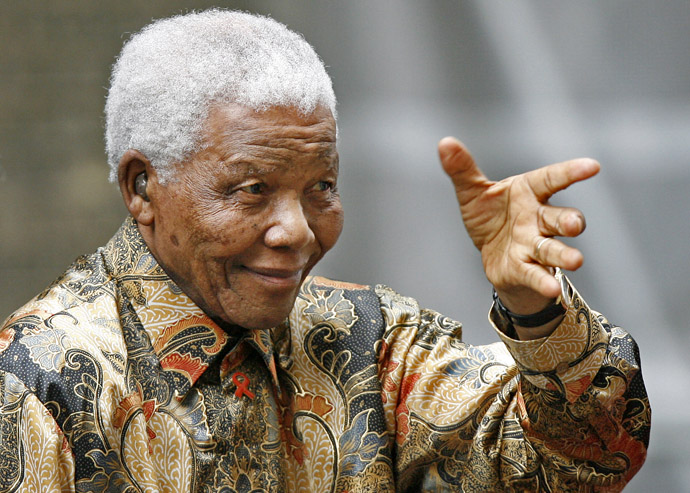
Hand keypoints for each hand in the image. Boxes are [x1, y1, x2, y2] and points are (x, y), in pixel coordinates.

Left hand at [438, 137, 599, 317]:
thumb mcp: (472, 191)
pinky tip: (552, 288)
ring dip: (564, 255)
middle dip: (570, 220)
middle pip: (558, 217)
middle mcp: (537, 218)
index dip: (571, 172)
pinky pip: (535, 274)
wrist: (489, 252)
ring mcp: (533, 244)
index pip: (551, 179)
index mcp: (527, 192)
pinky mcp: (525, 268)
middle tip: (575, 224)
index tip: (592, 167)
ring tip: (575, 261)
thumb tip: (445, 143)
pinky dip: (543, 281)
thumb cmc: (490, 215)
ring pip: (552, 248)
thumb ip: (462, 169)